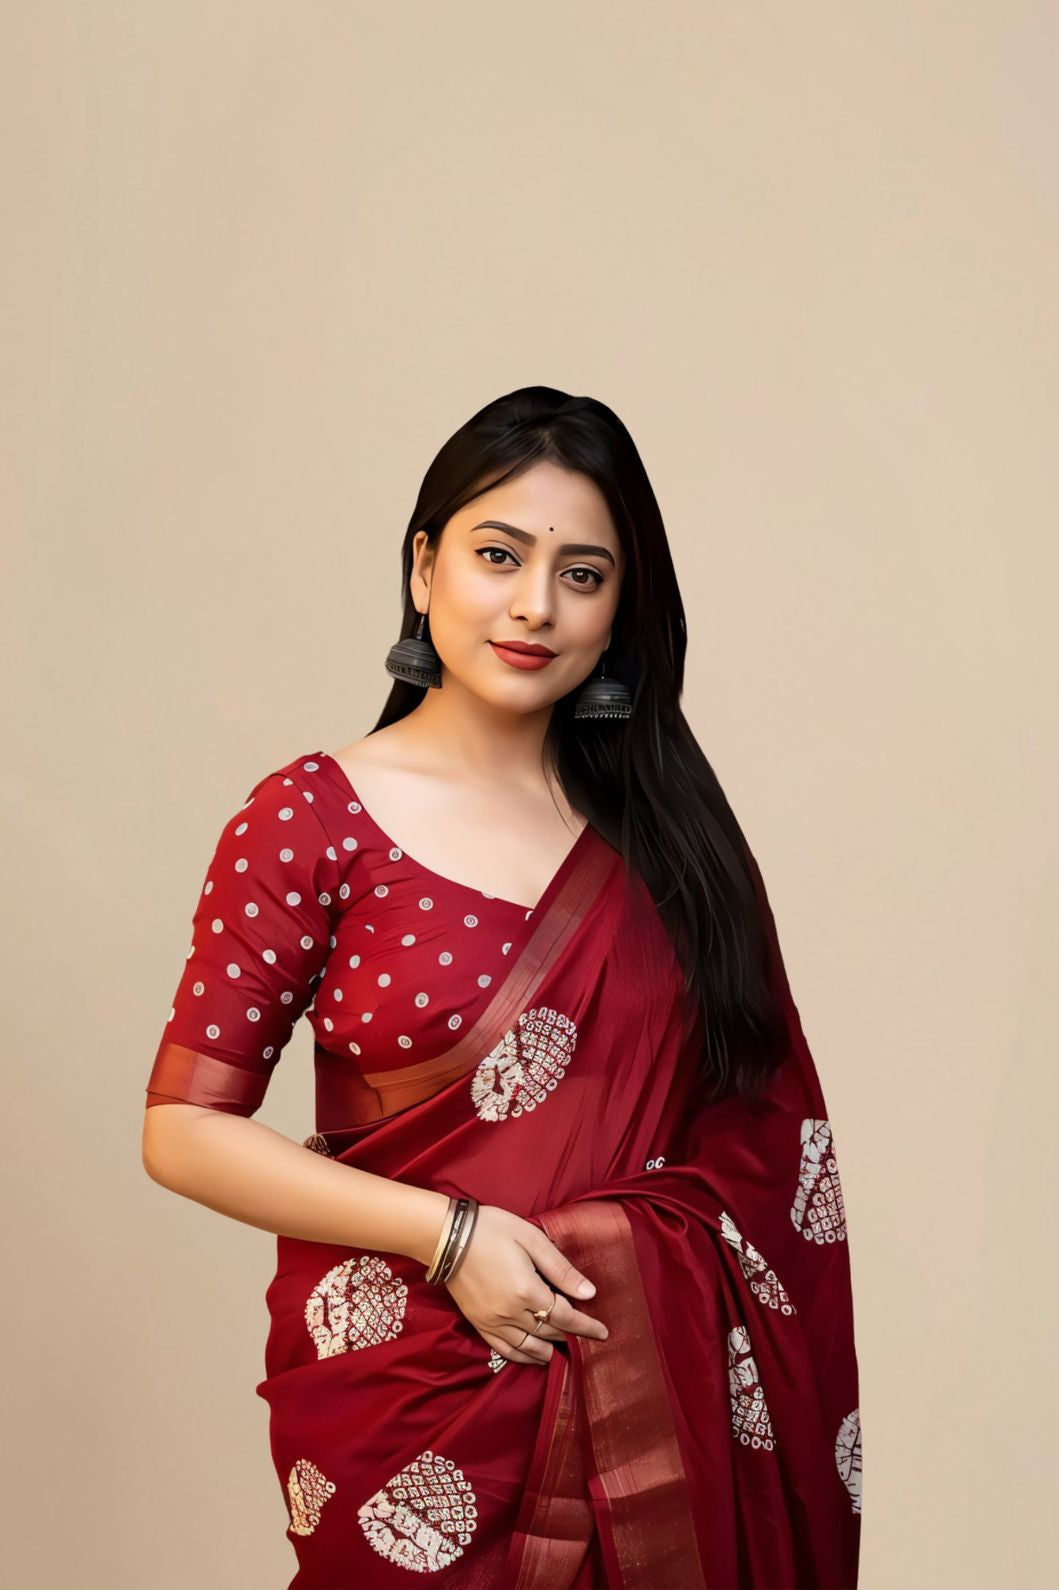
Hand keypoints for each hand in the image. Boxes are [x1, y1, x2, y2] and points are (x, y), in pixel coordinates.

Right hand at [443, 1203, 608, 1365]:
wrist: (447, 1236)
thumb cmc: (492, 1230)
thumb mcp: (531, 1239)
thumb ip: (560, 1269)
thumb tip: (588, 1293)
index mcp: (527, 1291)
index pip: (565, 1317)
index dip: (586, 1327)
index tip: (603, 1333)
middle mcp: (511, 1313)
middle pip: (549, 1332)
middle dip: (571, 1336)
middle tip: (587, 1339)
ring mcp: (493, 1322)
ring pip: (528, 1348)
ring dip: (549, 1351)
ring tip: (564, 1350)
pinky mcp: (479, 1324)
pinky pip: (504, 1350)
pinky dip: (523, 1357)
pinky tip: (533, 1356)